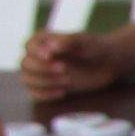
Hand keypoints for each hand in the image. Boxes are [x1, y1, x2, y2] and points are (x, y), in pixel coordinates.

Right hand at [16, 10, 134, 105]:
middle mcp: (39, 56)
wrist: (108, 64)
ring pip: (27, 79)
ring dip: (43, 82)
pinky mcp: (48, 86)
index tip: (50, 56)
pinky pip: (34, 94)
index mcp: (44, 40)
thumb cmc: (95, 48)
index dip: (36, 52)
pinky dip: (44, 95)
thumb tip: (51, 48)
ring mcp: (42, 72)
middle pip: (25, 64)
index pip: (29, 45)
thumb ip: (67, 41)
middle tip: (64, 69)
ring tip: (66, 81)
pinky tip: (62, 92)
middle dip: (42, 69)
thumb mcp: (84, 41)